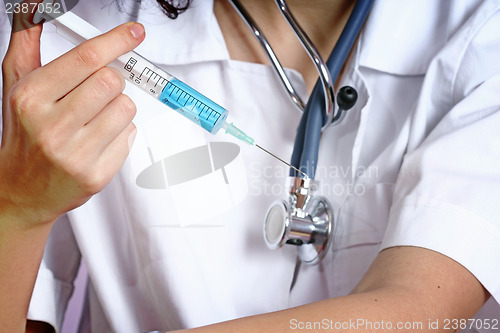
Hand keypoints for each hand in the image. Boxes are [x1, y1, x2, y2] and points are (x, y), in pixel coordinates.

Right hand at [0, 21, 144, 226]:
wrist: (23, 189)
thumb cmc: (23, 134)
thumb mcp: (16, 86)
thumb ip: (28, 44)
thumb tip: (37, 5)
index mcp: (32, 98)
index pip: (86, 60)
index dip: (116, 41)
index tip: (134, 33)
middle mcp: (52, 127)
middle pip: (112, 82)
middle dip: (111, 80)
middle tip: (98, 90)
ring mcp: (76, 155)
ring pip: (127, 108)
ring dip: (118, 107)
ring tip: (94, 118)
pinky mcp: (96, 175)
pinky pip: (130, 135)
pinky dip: (121, 132)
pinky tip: (98, 139)